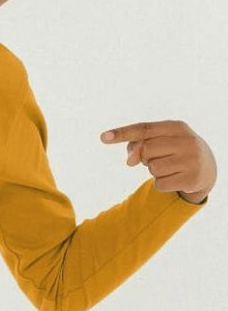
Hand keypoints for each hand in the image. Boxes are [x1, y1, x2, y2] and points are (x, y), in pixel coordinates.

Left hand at [100, 120, 215, 203]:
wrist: (206, 168)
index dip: (122, 133)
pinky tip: (174, 178)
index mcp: (176, 126)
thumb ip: (139, 144)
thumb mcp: (160, 141)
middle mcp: (187, 141)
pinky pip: (160, 184)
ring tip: (168, 167)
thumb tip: (130, 160)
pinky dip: (161, 184)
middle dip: (144, 157)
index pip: (144, 129)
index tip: (103, 137)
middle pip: (145, 150)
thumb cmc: (174, 151)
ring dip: (153, 171)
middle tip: (155, 158)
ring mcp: (192, 160)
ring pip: (152, 168)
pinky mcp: (192, 179)